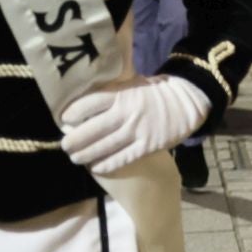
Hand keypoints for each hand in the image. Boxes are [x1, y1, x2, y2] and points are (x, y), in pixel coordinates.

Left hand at [59, 76, 210, 173]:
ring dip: (86, 155)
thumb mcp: (131, 84)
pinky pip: (123, 158)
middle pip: (91, 130)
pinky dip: (107, 164)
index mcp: (120, 94)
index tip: (64, 121)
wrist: (187, 102)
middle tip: (66, 146)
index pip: (87, 105)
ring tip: (76, 158)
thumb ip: (110, 92)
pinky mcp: (148, 145)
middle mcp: (126, 113)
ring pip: (104, 147)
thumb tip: (82, 101)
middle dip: (74, 141)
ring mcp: (137, 130)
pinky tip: (97, 167)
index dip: (72, 115)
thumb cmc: (153, 92)